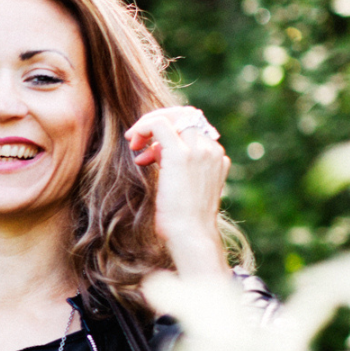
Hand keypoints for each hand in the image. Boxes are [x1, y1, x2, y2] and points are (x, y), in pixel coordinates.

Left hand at [126, 106, 230, 278]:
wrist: (191, 236)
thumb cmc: (184, 220)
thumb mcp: (184, 188)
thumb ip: (176, 167)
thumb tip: (155, 153)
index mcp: (216, 156)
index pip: (193, 125)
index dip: (168, 131)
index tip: (147, 151)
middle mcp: (211, 149)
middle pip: (185, 114)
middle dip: (157, 122)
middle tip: (137, 141)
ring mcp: (199, 150)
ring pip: (172, 115)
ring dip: (148, 125)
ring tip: (134, 145)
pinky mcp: (181, 155)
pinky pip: (159, 124)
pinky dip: (143, 127)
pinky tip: (133, 143)